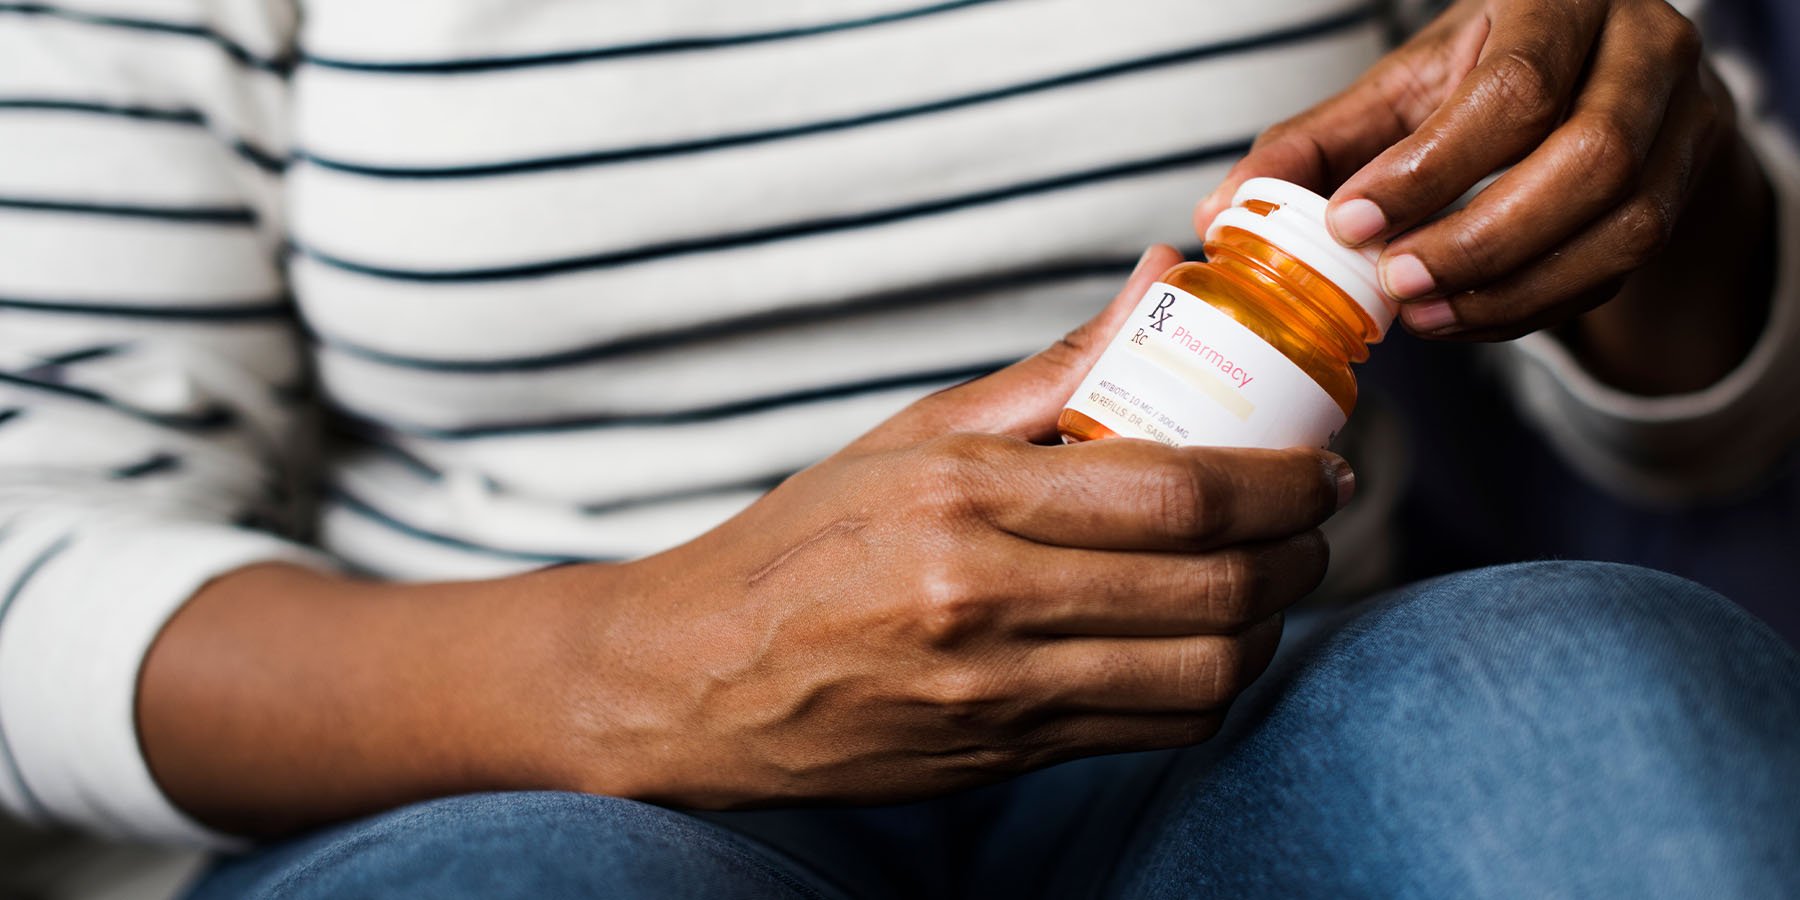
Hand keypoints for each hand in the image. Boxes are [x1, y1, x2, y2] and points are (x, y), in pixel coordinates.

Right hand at [142, 247, 1348, 833]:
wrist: (691, 680)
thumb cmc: (801, 543)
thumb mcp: (911, 437)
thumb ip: (1050, 374)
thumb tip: (1161, 282)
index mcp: (960, 498)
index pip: (1182, 487)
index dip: (1284, 478)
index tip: (1318, 461)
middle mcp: (983, 600)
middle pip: (1217, 585)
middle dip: (1300, 551)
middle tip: (1312, 519)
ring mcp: (995, 693)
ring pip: (1205, 671)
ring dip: (1267, 625)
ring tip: (1267, 580)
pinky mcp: (1001, 757)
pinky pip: (1155, 732)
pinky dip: (1208, 686)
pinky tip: (1201, 643)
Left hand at [1195, 0, 1771, 371]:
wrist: (1593, 87)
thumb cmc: (1484, 79)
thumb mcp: (1401, 92)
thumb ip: (1315, 145)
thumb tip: (1221, 211)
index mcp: (1559, 3)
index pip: (1512, 88)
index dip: (1429, 168)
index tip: (1352, 222)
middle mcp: (1642, 52)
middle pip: (1589, 158)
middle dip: (1482, 237)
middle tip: (1395, 280)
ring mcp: (1682, 123)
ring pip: (1623, 224)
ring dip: (1512, 286)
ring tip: (1423, 312)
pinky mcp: (1685, 193)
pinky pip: (1620, 269)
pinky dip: (1535, 306)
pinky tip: (1464, 317)